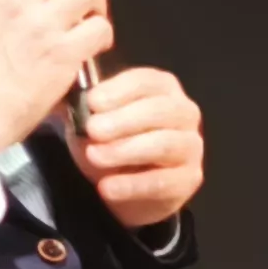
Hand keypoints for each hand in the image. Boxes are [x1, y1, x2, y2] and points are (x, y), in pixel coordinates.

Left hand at [65, 65, 203, 228]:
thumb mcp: (95, 119)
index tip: (92, 102)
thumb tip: (76, 101)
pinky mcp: (189, 179)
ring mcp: (191, 146)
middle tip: (92, 129)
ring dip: (125, 150)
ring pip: (164, 144)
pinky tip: (107, 187)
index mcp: (162, 88)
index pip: (146, 81)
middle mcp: (184, 112)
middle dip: (123, 120)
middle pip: (160, 110)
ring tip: (94, 156)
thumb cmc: (111, 142)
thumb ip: (88, 108)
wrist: (124, 185)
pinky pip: (162, 182)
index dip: (119, 90)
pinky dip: (131, 185)